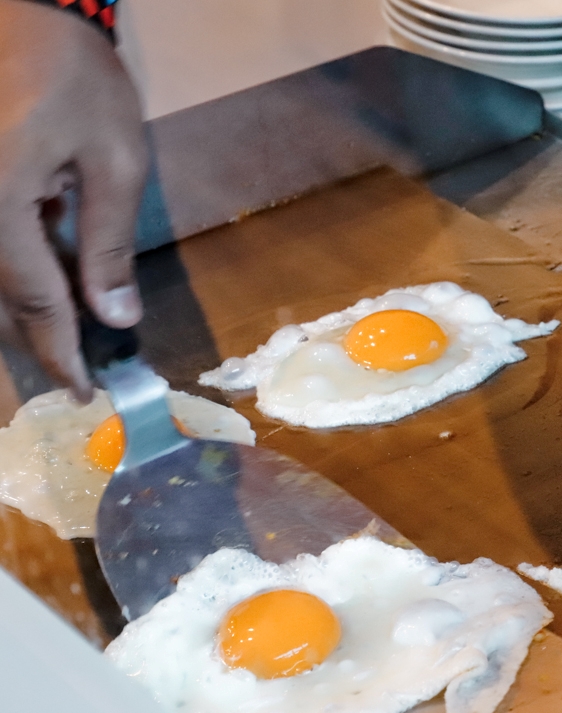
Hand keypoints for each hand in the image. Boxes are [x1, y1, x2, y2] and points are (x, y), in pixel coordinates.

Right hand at [0, 1, 145, 397]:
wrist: (23, 5)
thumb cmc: (76, 75)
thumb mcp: (114, 160)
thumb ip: (108, 245)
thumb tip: (116, 318)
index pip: (32, 300)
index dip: (60, 352)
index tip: (86, 391)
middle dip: (33, 340)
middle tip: (75, 373)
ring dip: (18, 310)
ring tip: (61, 337)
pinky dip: (8, 273)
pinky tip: (42, 280)